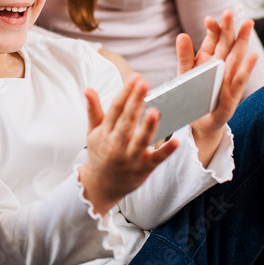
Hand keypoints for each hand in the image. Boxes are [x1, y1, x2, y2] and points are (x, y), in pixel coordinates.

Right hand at [78, 75, 178, 215]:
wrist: (99, 187)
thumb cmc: (99, 154)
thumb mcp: (92, 132)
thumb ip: (94, 110)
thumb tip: (88, 88)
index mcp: (105, 133)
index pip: (115, 109)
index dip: (125, 92)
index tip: (135, 77)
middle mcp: (116, 145)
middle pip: (127, 121)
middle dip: (135, 102)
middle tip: (144, 83)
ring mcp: (130, 159)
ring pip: (140, 141)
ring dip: (148, 127)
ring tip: (155, 111)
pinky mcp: (143, 170)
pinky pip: (156, 160)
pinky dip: (166, 151)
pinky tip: (176, 141)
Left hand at [175, 11, 258, 157]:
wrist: (198, 123)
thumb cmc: (193, 95)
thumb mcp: (185, 73)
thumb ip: (184, 55)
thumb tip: (182, 34)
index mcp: (210, 58)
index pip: (215, 38)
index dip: (214, 28)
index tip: (208, 20)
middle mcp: (222, 66)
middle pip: (228, 43)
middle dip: (230, 28)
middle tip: (230, 12)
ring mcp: (229, 80)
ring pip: (237, 57)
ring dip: (243, 41)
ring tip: (248, 24)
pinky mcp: (232, 98)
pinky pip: (239, 82)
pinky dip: (245, 70)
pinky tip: (253, 57)